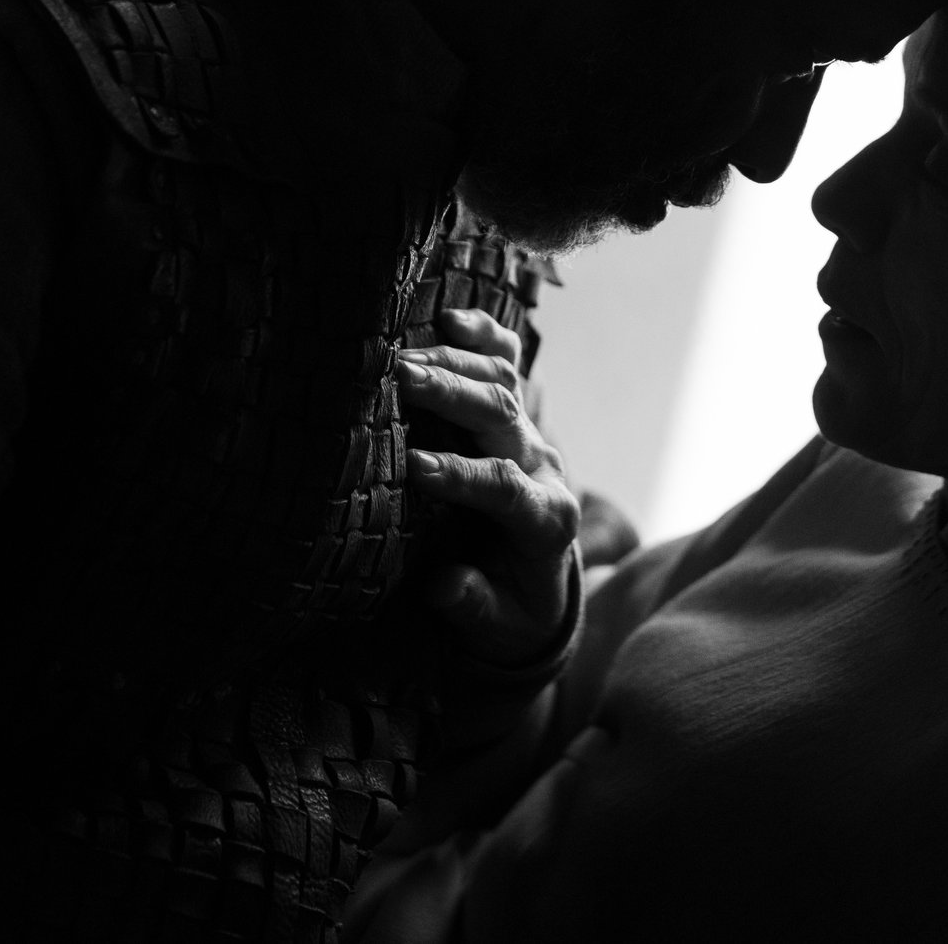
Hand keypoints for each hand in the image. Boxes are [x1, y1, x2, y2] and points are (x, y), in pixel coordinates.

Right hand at [396, 308, 579, 667]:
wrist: (536, 584)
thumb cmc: (510, 609)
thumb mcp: (499, 628)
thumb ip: (475, 606)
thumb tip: (446, 585)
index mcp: (546, 522)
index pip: (507, 489)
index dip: (463, 475)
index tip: (416, 467)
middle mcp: (545, 468)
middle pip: (504, 419)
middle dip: (454, 396)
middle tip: (402, 379)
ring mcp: (533, 436)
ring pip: (503, 384)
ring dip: (455, 364)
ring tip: (403, 356)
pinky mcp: (518, 416)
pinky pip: (510, 364)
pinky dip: (485, 337)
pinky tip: (452, 319)